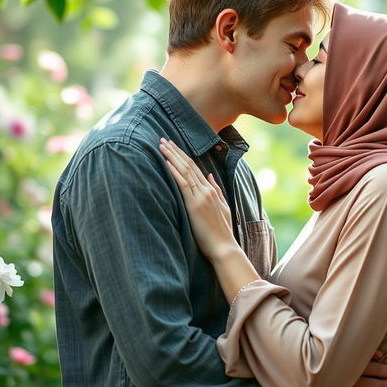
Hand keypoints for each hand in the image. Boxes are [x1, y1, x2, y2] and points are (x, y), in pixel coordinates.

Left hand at [159, 139, 235, 259]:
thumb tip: (209, 175)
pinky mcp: (194, 205)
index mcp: (212, 190)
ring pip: (185, 171)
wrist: (224, 247)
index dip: (183, 156)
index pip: (195, 168)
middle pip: (188, 165)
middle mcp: (207, 190)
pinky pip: (183, 184)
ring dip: (172, 157)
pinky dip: (174, 172)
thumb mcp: (223, 207)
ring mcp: (201, 196)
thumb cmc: (222, 232)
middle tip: (163, 139)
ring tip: (162, 145)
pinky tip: (166, 163)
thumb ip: (216, 190)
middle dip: (175, 151)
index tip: (173, 146)